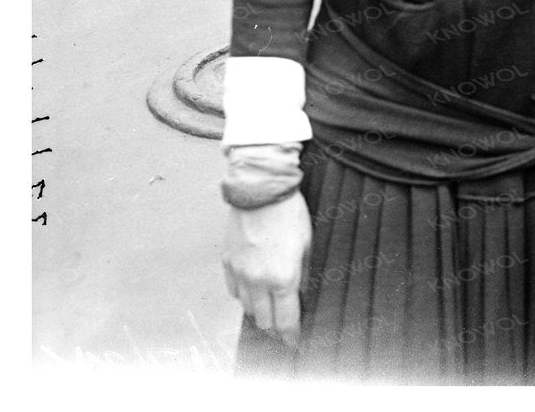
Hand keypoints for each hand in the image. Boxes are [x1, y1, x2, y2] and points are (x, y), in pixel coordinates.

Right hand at [222, 194, 310, 344]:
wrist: (260, 190)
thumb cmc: (289, 213)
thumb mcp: (307, 244)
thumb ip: (302, 274)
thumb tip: (298, 293)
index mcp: (283, 277)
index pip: (285, 319)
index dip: (290, 336)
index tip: (293, 343)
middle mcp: (257, 280)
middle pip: (263, 319)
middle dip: (274, 328)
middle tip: (282, 330)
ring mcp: (239, 272)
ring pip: (246, 308)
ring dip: (258, 314)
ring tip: (269, 314)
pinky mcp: (227, 263)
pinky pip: (233, 290)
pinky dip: (243, 297)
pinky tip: (252, 294)